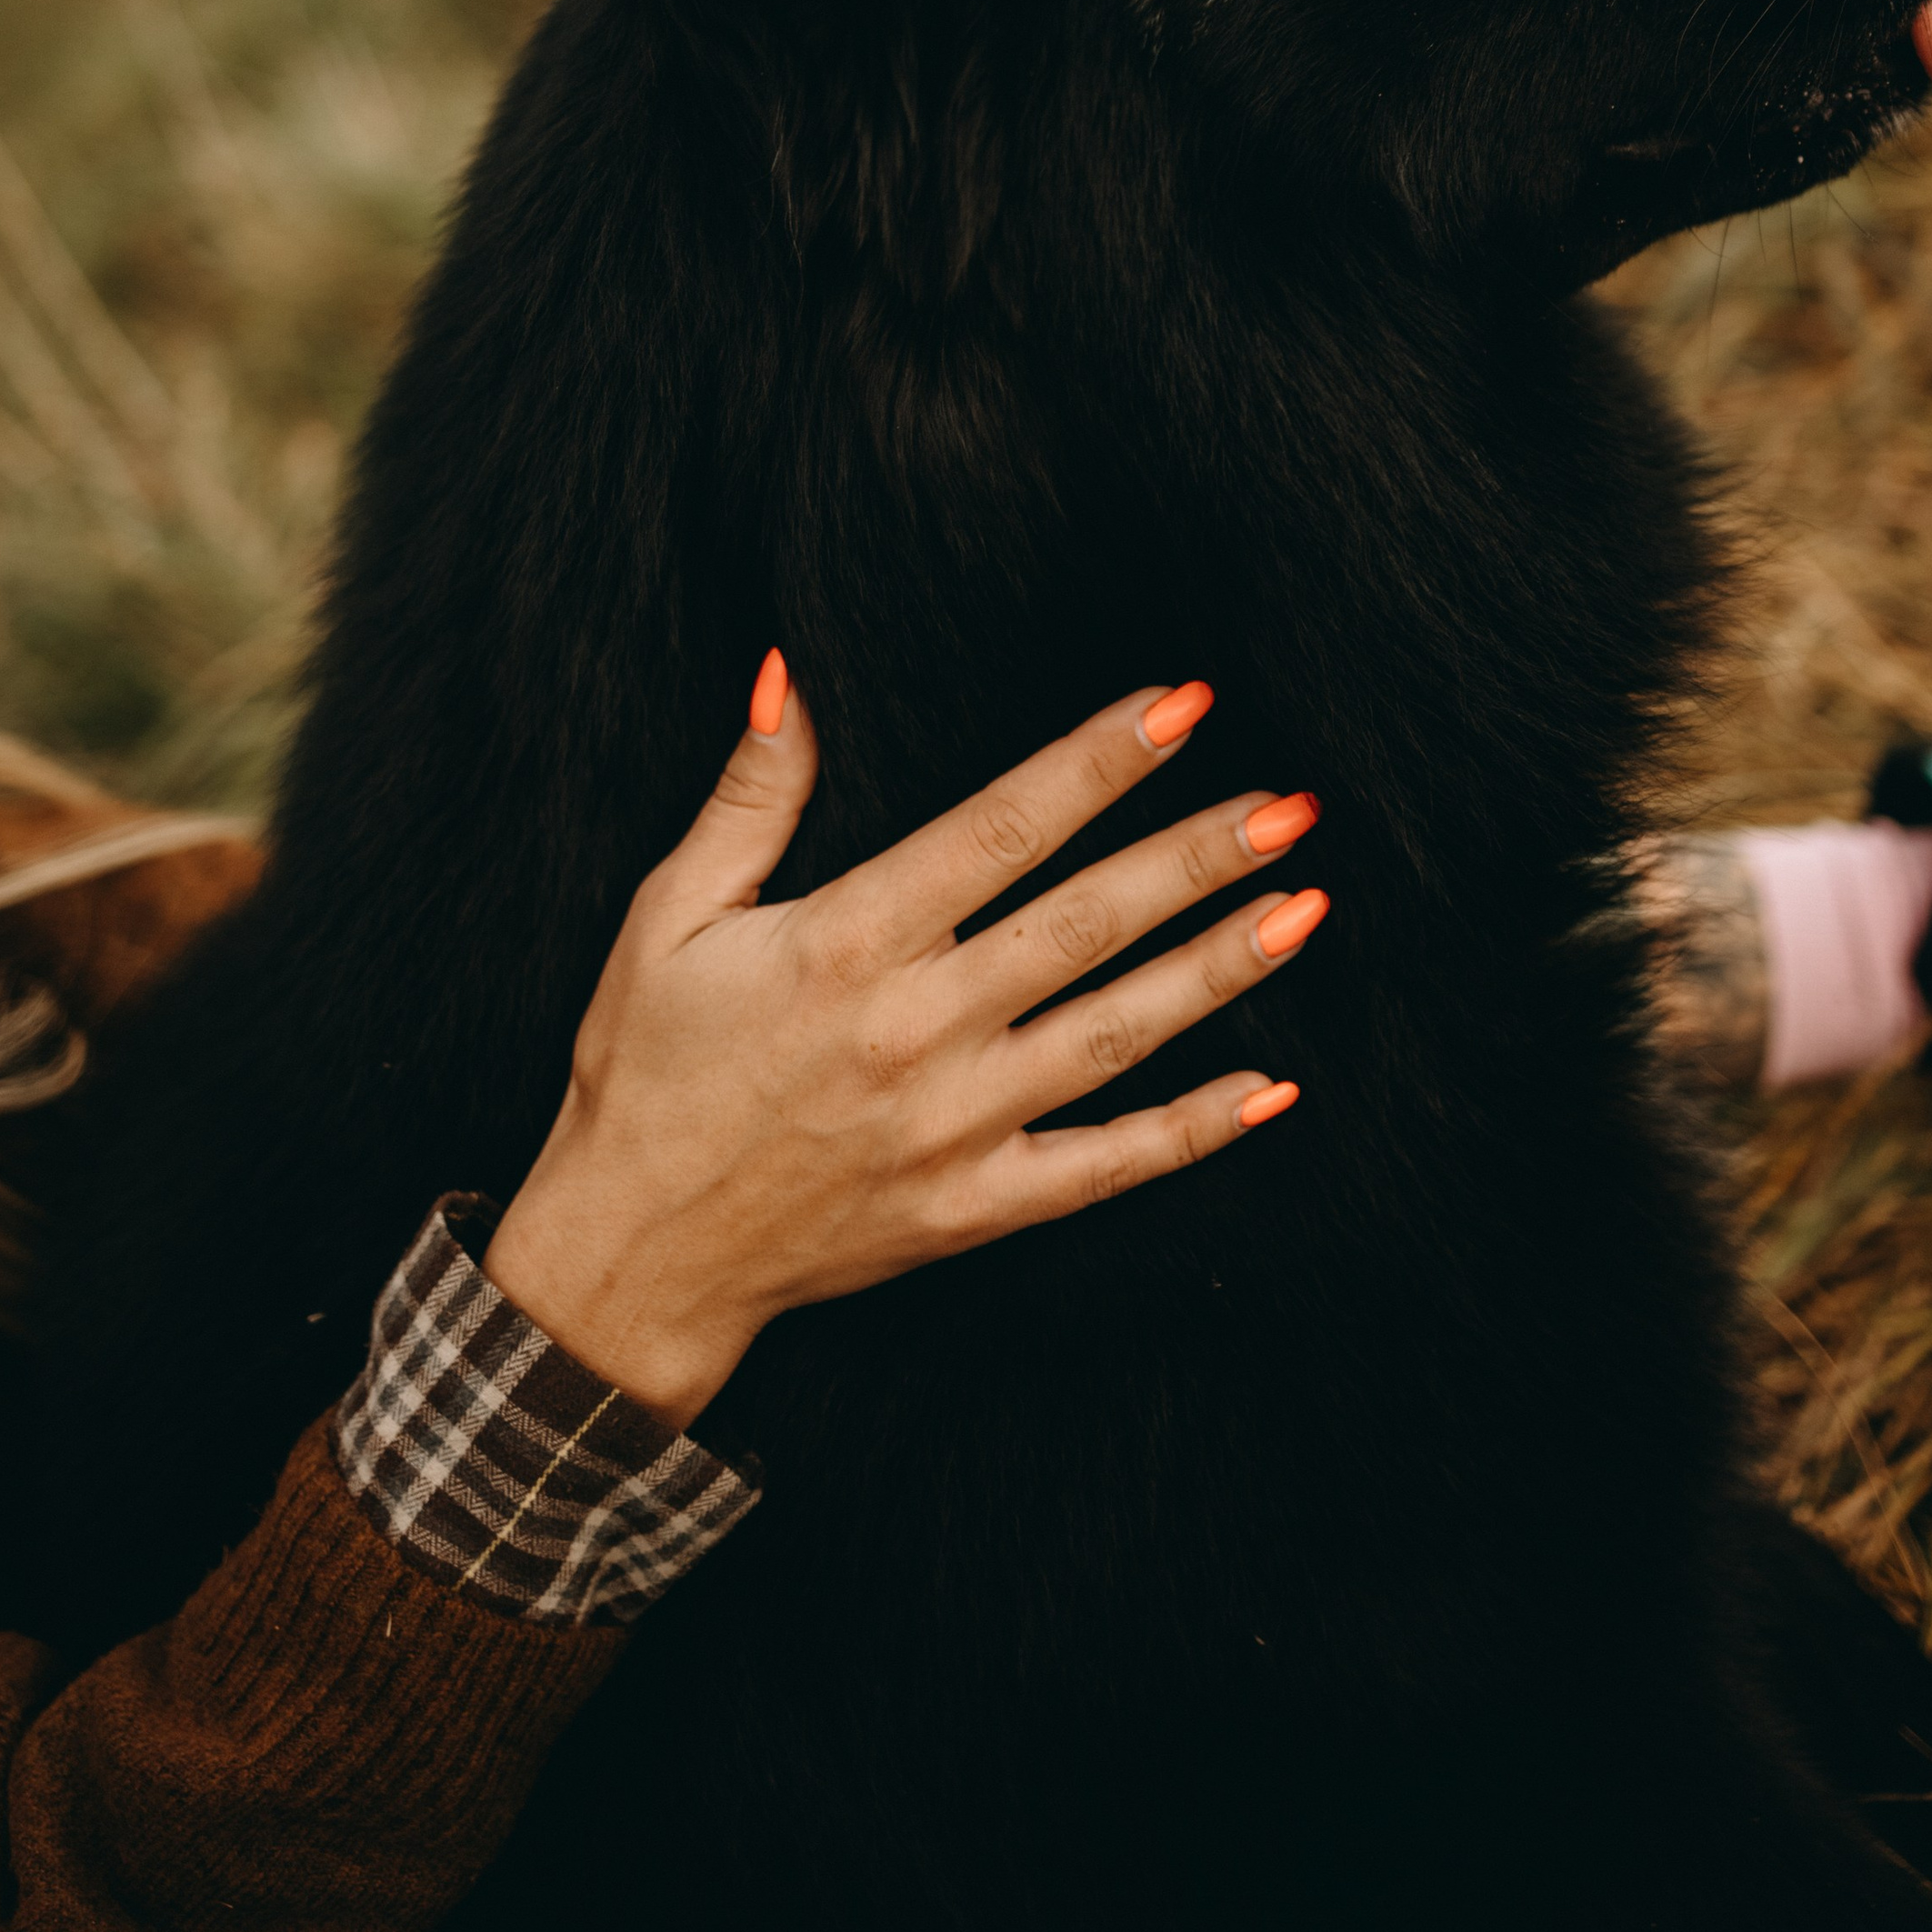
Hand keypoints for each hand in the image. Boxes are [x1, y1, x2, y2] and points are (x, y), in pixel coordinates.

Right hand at [481, 665, 1324, 1427]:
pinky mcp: (972, 1209)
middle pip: (1083, 922)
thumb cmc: (644, 1068)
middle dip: (1193, 856)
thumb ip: (749, 796)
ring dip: (1216, 969)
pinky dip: (1192, 1131)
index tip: (1180, 705)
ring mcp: (953, 1127)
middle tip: (1288, 804)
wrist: (629, 1258)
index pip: (1001, 828)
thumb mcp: (669, 914)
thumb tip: (787, 673)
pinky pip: (1103, 1167)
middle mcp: (913, 1030)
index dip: (1097, 762)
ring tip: (1302, 907)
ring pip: (1115, 1034)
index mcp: (845, 942)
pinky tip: (1273, 1086)